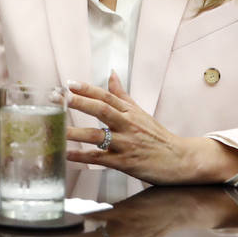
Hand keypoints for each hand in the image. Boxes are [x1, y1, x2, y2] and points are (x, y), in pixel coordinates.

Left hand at [65, 72, 237, 183]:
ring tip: (57, 130)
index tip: (69, 84)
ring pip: (98, 136)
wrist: (181, 160)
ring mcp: (126, 144)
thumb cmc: (158, 136)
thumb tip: (111, 73)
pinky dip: (83, 156)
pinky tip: (67, 154)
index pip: (106, 97)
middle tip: (60, 98)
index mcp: (130, 112)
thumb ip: (122, 94)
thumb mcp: (140, 112)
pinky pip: (100, 158)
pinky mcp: (125, 162)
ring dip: (75, 133)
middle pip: (102, 110)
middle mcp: (128, 125)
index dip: (87, 89)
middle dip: (80, 103)